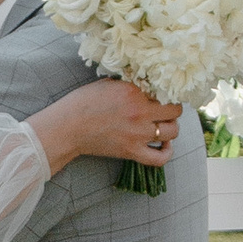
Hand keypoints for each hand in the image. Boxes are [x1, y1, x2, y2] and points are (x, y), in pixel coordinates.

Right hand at [28, 76, 180, 173]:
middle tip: (164, 110)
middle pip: (174, 112)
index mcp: (134, 92)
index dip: (165, 93)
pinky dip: (167, 153)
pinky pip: (160, 158)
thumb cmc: (83, 103)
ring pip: (173, 132)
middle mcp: (140, 113)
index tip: (161, 95)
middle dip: (172, 109)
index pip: (165, 92)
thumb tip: (145, 84)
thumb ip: (130, 84)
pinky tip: (164, 146)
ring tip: (163, 125)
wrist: (67, 127)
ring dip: (170, 128)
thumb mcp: (108, 83)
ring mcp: (138, 134)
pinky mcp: (131, 151)